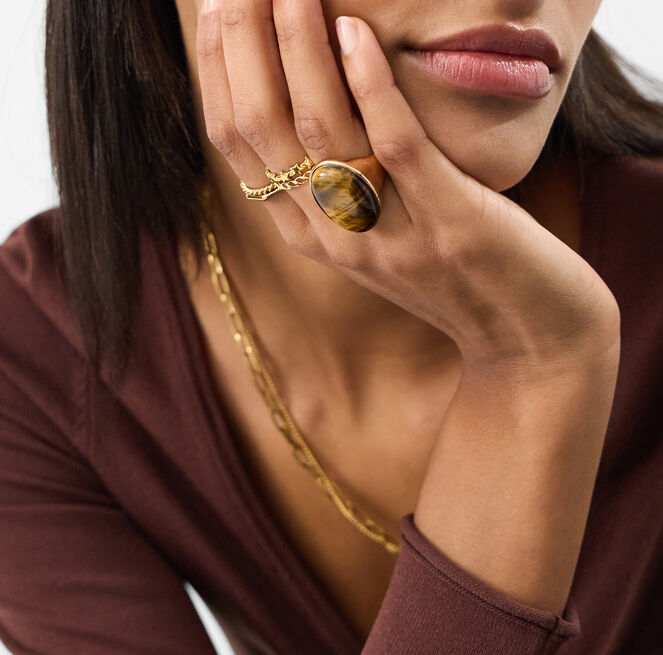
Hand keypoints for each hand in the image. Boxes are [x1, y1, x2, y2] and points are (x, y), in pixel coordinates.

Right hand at [196, 0, 619, 375]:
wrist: (527, 338)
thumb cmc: (455, 271)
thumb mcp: (378, 230)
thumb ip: (337, 181)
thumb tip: (307, 94)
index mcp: (309, 234)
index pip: (237, 145)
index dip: (220, 70)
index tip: (219, 7)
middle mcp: (334, 238)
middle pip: (263, 130)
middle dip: (244, 45)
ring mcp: (387, 235)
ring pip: (319, 131)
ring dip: (299, 48)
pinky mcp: (449, 224)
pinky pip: (395, 146)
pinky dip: (371, 85)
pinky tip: (356, 31)